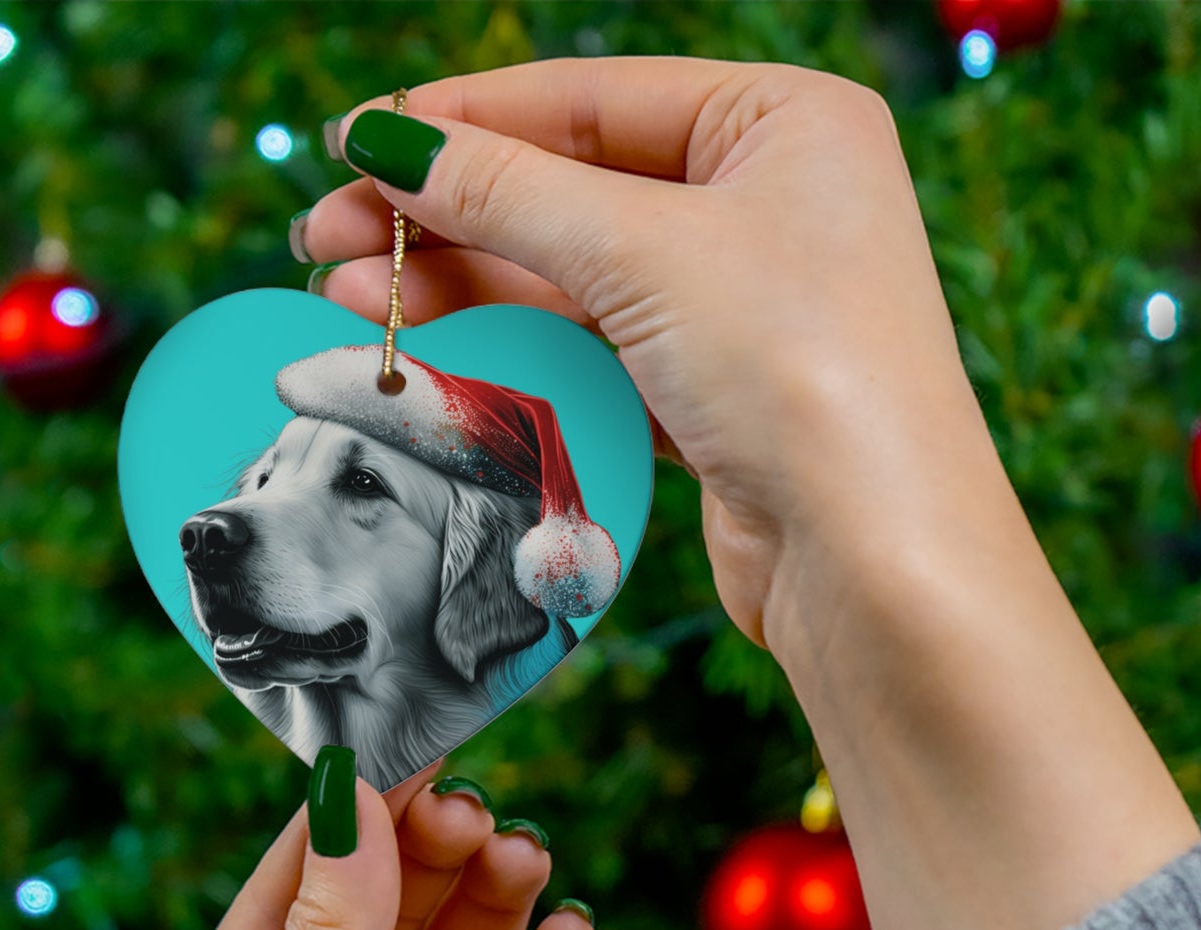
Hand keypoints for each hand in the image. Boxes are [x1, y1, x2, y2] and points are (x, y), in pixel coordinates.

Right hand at [299, 59, 1200, 929]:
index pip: (593, 98)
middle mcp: (771, 206)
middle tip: (326, 237)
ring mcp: (744, 307)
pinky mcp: (717, 396)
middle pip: (574, 190)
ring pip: (576, 279)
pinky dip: (516, 348)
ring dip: (464, 286)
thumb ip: (507, 192)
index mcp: (785, 125)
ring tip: (350, 295)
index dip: (465, 120)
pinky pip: (596, 350)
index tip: (355, 144)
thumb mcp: (643, 252)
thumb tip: (384, 142)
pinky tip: (428, 347)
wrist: (874, 560)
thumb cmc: (800, 371)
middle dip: (447, 215)